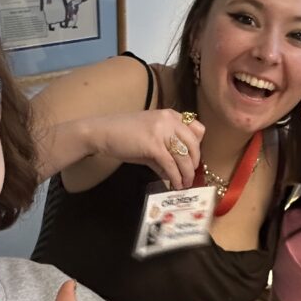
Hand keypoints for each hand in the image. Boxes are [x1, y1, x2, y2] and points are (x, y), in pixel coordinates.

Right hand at [88, 108, 204, 189]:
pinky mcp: (153, 145)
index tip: (193, 161)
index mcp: (171, 115)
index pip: (197, 129)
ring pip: (184, 156)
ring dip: (187, 174)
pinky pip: (171, 164)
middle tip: (191, 176)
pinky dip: (175, 177)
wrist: (102, 133)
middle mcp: (169, 120)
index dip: (198, 147)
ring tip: (185, 185)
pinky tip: (175, 185)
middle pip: (194, 144)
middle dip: (194, 163)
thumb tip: (174, 173)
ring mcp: (162, 131)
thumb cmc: (124, 136)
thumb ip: (164, 153)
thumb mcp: (149, 140)